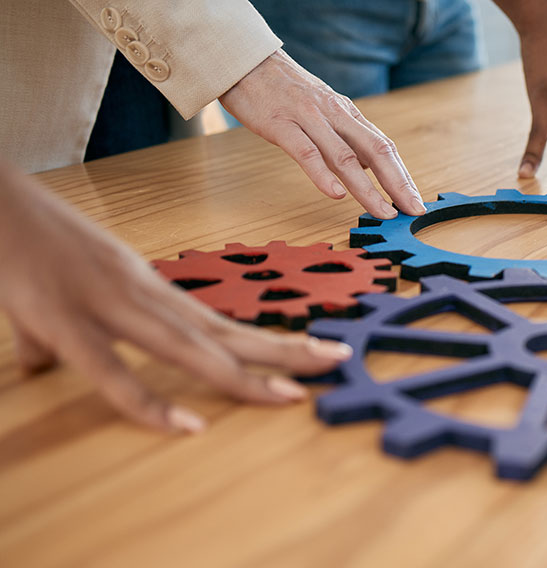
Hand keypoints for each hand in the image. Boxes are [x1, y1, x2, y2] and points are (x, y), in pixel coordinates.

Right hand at [0, 161, 352, 431]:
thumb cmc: (25, 242)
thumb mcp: (57, 293)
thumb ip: (57, 337)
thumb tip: (42, 368)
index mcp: (149, 289)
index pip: (223, 322)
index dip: (270, 340)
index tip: (315, 352)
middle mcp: (144, 296)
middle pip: (226, 332)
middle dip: (283, 351)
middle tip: (336, 363)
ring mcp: (110, 307)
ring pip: (191, 349)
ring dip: (244, 375)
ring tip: (293, 394)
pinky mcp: (67, 324)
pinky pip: (116, 374)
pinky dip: (152, 403)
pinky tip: (188, 428)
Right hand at [220, 49, 423, 219]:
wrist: (246, 61)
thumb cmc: (283, 88)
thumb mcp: (323, 108)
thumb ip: (346, 136)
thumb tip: (367, 165)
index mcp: (346, 112)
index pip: (384, 146)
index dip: (402, 175)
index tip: (415, 201)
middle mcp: (334, 114)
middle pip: (376, 151)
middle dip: (397, 183)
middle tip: (412, 209)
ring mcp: (309, 119)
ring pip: (345, 157)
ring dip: (367, 188)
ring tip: (383, 212)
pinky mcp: (281, 125)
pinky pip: (306, 153)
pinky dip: (322, 175)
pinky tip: (336, 194)